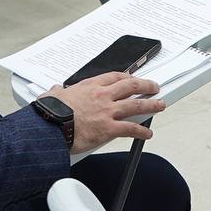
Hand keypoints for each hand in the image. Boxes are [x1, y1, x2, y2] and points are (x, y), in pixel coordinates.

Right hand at [51, 72, 166, 155]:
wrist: (50, 127)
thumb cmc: (50, 113)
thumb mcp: (52, 95)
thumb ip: (57, 92)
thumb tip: (54, 90)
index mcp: (90, 86)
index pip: (114, 77)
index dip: (127, 77)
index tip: (132, 78)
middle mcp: (102, 96)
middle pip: (131, 86)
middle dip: (146, 86)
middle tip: (154, 87)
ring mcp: (107, 112)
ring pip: (136, 105)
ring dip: (151, 105)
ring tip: (160, 105)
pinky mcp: (108, 128)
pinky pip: (130, 129)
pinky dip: (141, 131)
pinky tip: (147, 133)